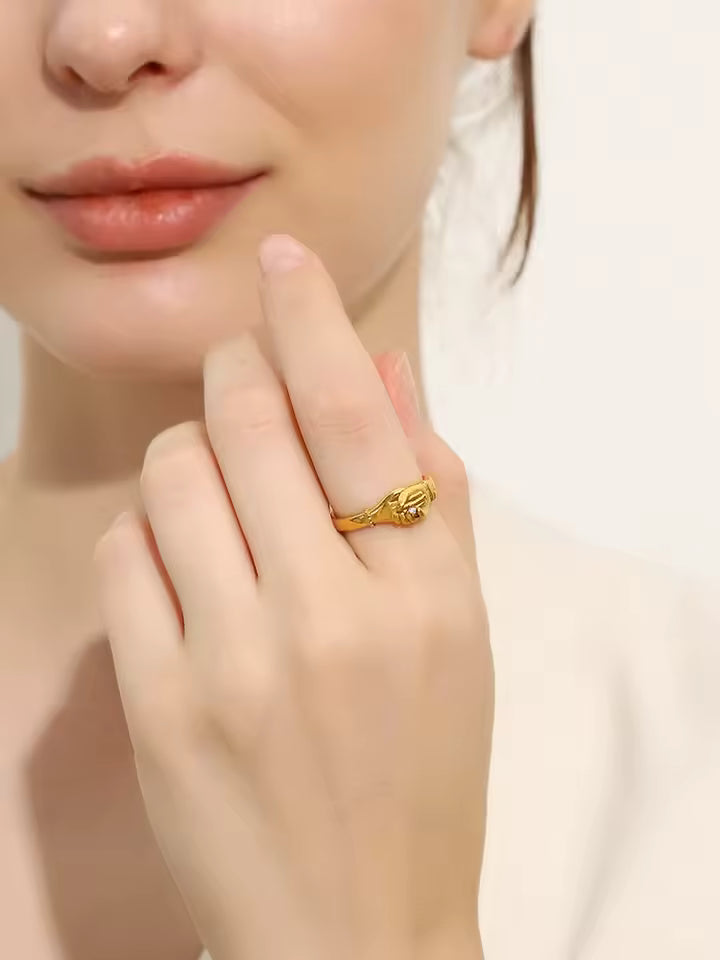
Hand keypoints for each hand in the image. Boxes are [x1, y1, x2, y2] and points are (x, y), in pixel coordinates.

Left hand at [93, 235, 492, 959]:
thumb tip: (390, 369)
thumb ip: (432, 494)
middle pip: (249, 421)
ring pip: (175, 474)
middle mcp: (333, 618)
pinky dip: (150, 530)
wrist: (352, 930)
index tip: (282, 260)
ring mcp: (237, 663)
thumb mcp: (461, 635)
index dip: (311, 318)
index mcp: (425, 595)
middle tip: (245, 370)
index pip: (357, 413)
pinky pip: (127, 553)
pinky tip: (184, 564)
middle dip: (238, 370)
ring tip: (222, 494)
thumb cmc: (421, 774)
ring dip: (192, 453)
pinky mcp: (161, 706)